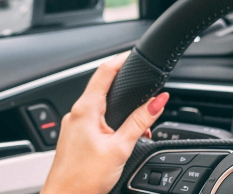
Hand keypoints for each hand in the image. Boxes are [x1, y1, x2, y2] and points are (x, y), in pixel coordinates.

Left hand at [42, 52, 168, 193]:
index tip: (133, 54)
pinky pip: (94, 122)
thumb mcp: (120, 147)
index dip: (120, 59)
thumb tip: (158, 100)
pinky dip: (111, 124)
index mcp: (85, 109)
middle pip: (102, 88)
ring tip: (139, 126)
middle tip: (144, 90)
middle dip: (125, 89)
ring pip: (99, 108)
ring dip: (120, 111)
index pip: (104, 71)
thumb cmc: (84, 179)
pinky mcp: (74, 139)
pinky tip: (121, 139)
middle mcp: (75, 114)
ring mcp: (73, 126)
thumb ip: (140, 121)